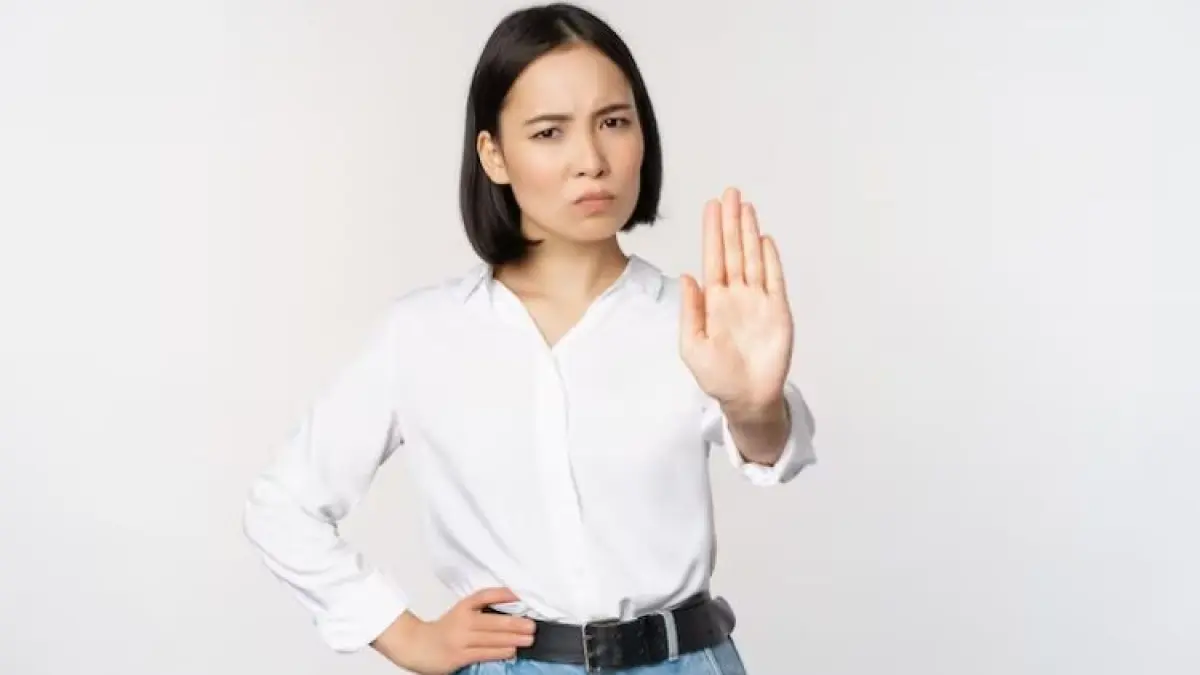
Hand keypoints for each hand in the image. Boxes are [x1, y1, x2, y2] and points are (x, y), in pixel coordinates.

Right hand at [371, 588, 535, 674]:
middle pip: (493, 621)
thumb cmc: (443, 630)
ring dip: (513, 639)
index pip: (484, 596)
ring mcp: (461, 640)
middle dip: (516, 624)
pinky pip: (484, 654)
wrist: (416, 645)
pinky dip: (500, 652)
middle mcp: (462, 621)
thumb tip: (511, 607)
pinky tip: (511, 651)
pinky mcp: (459, 656)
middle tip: (532, 625)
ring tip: (528, 639)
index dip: (502, 594)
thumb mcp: (460, 612)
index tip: (519, 595)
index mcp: (462, 607)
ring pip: (492, 639)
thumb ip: (481, 610)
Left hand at [680, 187, 793, 415]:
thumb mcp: (692, 345)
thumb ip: (690, 311)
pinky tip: (764, 240)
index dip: (712, 232)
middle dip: (731, 222)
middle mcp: (736, 295)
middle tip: (730, 193)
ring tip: (746, 207)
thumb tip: (687, 275)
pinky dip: (770, 260)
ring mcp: (758, 301)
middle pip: (733, 250)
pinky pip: (774, 280)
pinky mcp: (777, 311)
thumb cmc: (717, 376)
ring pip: (753, 259)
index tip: (711, 206)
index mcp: (714, 301)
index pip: (713, 258)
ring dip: (749, 233)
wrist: (746, 398)